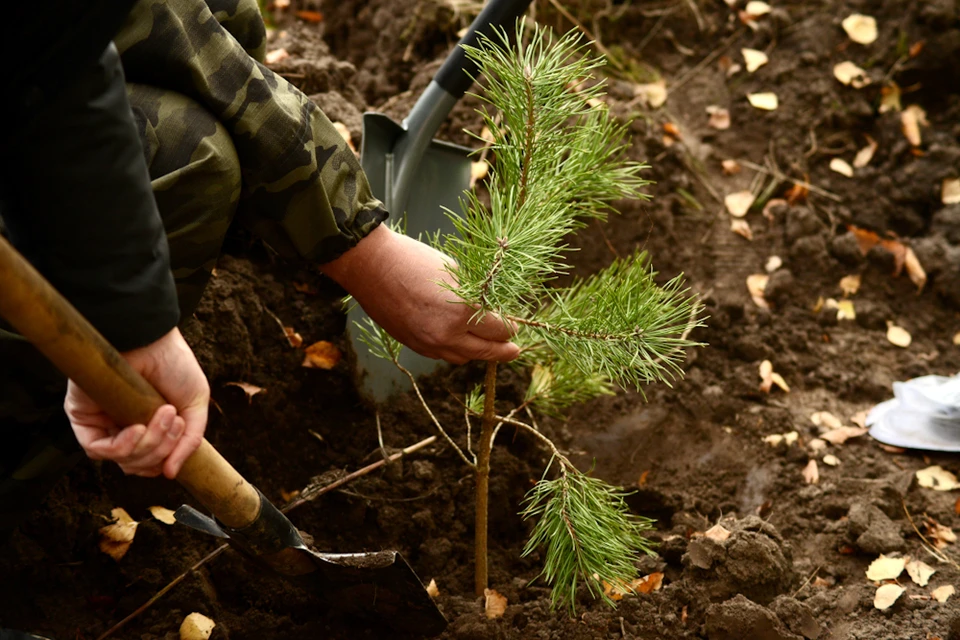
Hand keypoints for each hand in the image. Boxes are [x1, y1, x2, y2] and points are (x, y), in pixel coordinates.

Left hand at [65, 327, 208, 478]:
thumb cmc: (174, 365)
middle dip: (162, 450)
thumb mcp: (195, 406)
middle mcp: (122, 429)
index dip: (166, 459)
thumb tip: (172, 474)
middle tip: (174, 421)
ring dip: (148, 445)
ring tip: (163, 416)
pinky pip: (98, 450)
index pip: (150, 463)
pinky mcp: (83, 418)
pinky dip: (123, 446)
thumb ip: (189, 442)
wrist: (153, 339)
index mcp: (147, 427)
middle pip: (138, 465)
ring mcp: (102, 424)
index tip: (180, 437)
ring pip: (122, 460)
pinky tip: (137, 428)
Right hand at [322, 225, 519, 363]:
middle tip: (514, 349)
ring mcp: (428, 344)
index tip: (515, 324)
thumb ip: (475, 294)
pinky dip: (454, 349)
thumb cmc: (413, 260)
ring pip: (463, 358)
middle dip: (503, 351)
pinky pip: (442, 355)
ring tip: (486, 344)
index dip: (510, 327)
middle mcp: (446, 335)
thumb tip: (490, 307)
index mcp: (461, 313)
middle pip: (485, 352)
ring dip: (477, 351)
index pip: (498, 330)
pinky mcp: (413, 345)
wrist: (370, 266)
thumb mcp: (454, 272)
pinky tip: (459, 339)